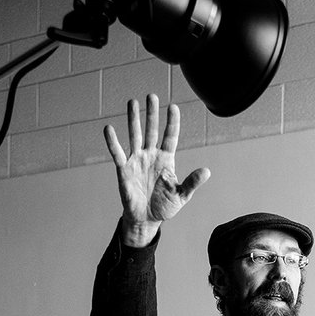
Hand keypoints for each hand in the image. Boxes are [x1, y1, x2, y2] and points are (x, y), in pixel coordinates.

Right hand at [103, 94, 208, 246]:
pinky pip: (118, 153)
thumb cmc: (164, 206)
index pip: (170, 136)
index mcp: (167, 159)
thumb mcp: (182, 195)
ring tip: (132, 102)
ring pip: (135, 136)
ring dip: (133, 119)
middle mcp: (151, 156)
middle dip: (151, 113)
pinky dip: (112, 142)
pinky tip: (108, 129)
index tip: (173, 106)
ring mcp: (136, 161)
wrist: (146, 219)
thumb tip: (206, 171)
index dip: (171, 122)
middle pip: (152, 130)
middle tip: (151, 96)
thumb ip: (192, 182)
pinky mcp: (123, 170)